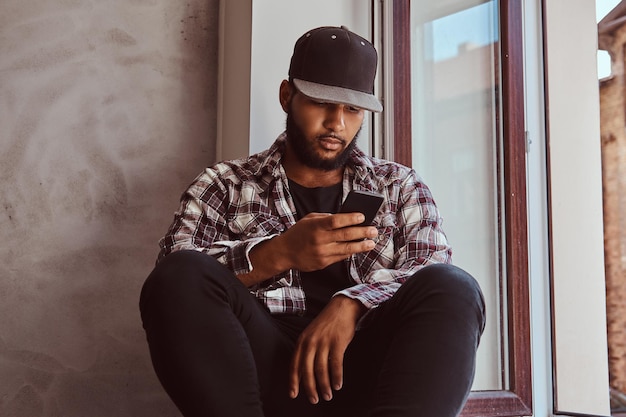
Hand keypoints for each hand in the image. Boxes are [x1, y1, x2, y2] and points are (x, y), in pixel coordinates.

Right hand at [239, 212, 377, 285]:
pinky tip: (359, 248)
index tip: (362, 216)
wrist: (285, 252)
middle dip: (362, 232)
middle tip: (374, 230)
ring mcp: (321, 253)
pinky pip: (340, 257)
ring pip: (346, 249)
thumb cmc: (299, 232)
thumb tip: (347, 218)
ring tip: (371, 242)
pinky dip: (351, 252)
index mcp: (316, 226)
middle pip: (345, 235)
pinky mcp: (323, 263)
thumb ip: (326, 218)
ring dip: (361, 246)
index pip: (336, 221)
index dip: (351, 218)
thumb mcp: (309, 220)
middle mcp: (319, 240)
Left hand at [288, 296, 366, 403]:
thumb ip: (306, 352)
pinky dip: (337, 377)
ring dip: (324, 386)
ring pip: (322, 370)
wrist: (342, 308)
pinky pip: (336, 364)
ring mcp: (324, 342)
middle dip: (310, 388)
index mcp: (302, 341)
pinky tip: (338, 385)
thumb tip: (302, 375)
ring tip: (328, 395)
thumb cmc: (326, 325)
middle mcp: (311, 342)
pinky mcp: (338, 342)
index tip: (293, 395)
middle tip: (314, 400)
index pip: (294, 365)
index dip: (293, 381)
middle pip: (307, 370)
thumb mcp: (311, 335)